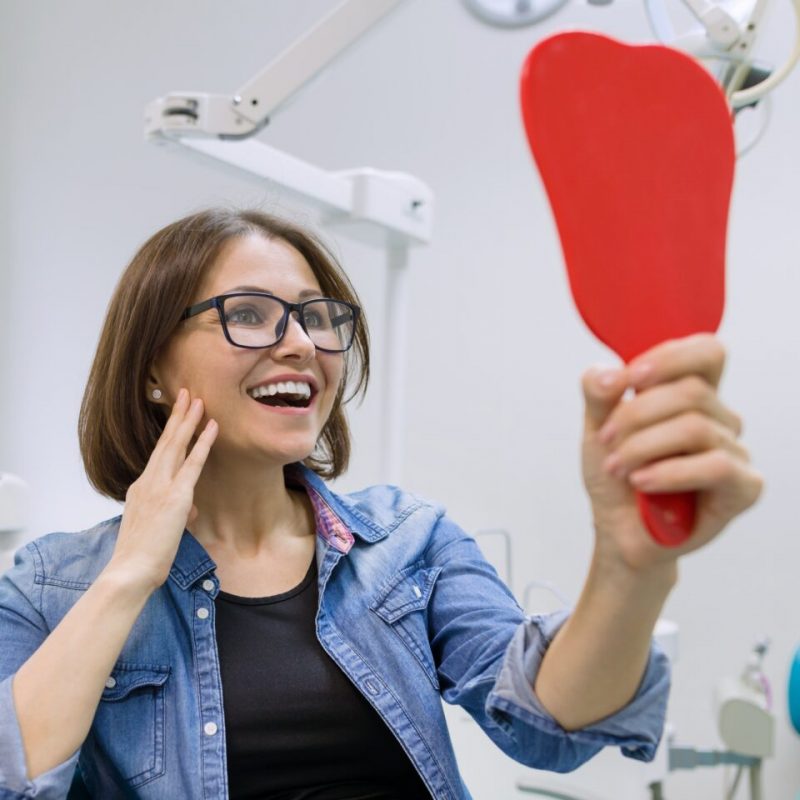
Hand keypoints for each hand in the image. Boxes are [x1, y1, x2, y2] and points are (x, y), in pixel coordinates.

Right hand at [105, 389, 217, 591]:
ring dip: (188, 421)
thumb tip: (192, 509)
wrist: (129, 571)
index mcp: (141, 489)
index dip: (169, 432)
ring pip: (176, 445)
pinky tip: (212, 427)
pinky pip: (192, 464)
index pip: (159, 454)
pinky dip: (203, 443)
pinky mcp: (175, 497)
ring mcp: (160, 487)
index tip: (177, 414)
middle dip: (177, 416)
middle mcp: (147, 482)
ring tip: (198, 400)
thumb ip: (176, 513)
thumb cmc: (142, 557)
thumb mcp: (159, 529)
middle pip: (165, 442)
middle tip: (186, 394)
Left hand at [581, 334, 762, 571]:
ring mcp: (734, 452)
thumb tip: (612, 375)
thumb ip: (598, 394)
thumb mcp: (596, 428)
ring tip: (617, 468)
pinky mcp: (742, 488)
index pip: (707, 352)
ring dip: (643, 447)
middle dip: (636, 415)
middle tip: (606, 440)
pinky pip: (715, 466)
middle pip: (691, 391)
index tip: (630, 378)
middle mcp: (718, 418)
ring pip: (695, 427)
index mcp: (690, 395)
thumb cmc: (616, 475)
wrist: (617, 529)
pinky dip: (669, 472)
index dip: (671, 358)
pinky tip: (642, 482)